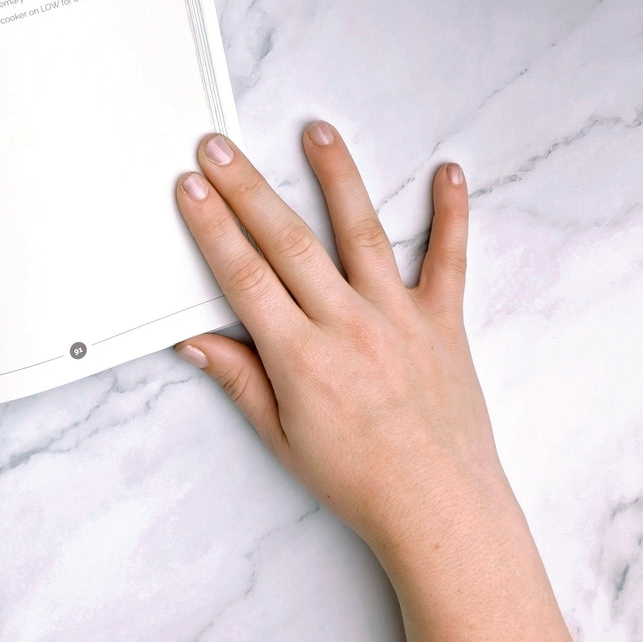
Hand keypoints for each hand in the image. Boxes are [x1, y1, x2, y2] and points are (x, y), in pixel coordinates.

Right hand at [173, 123, 570, 641]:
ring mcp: (398, 317)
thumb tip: (194, 342)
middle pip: (288, 241)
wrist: (439, 510)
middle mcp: (348, 326)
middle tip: (220, 147)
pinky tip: (448, 173)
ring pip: (362, 232)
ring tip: (315, 131)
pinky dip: (451, 214)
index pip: (244, 276)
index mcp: (301, 356)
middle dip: (247, 188)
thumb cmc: (360, 480)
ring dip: (335, 177)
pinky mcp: (442, 321)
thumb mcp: (280, 436)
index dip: (212, 227)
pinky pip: (448, 259)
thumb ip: (238, 379)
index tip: (191, 189)